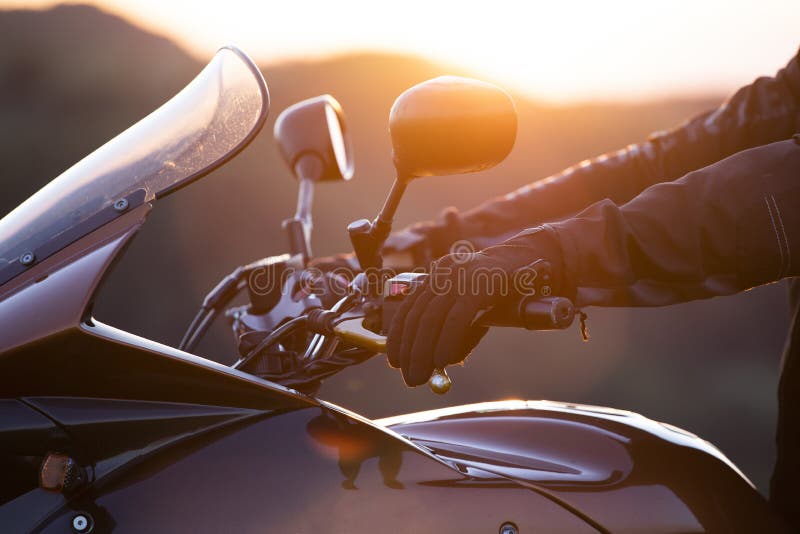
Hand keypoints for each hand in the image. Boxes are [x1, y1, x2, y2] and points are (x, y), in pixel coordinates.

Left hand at [386, 227, 565, 385]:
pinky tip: (442, 360)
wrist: (531, 262)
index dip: (398, 336)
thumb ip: (455, 331)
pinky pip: (456, 317)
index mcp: (437, 276)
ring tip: (419, 376)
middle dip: (410, 351)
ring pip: (431, 318)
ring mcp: (459, 277)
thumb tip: (440, 364)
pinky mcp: (478, 285)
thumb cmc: (501, 290)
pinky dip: (446, 341)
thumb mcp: (472, 307)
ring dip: (422, 352)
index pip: (408, 308)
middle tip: (410, 378)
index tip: (394, 361)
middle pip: (417, 316)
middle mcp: (443, 273)